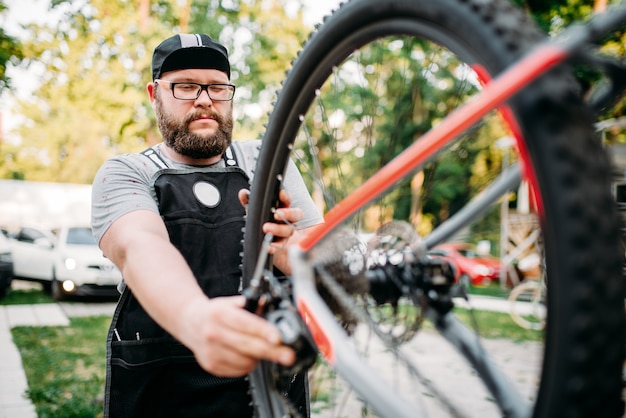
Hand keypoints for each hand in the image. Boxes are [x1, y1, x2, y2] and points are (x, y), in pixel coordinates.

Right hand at [179, 295, 295, 376]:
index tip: (279, 338)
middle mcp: (213, 333)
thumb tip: (269, 304)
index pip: (245, 324)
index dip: (264, 332)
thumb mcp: (231, 302)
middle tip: (288, 355)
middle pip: (248, 346)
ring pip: (245, 361)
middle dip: (272, 351)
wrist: (191, 323)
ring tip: (261, 348)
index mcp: (220, 314)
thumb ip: (251, 304)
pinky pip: (239, 370)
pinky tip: (248, 355)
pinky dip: (249, 364)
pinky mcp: (212, 365)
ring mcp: (211, 351)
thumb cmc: (214, 312)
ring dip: (259, 357)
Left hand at [238, 189, 303, 272]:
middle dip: (287, 213)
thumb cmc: (263, 222)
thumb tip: (243, 193)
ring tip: (266, 228)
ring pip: (289, 230)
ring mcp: (286, 233)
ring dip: (278, 229)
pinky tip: (267, 246)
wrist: (264, 242)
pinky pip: (280, 246)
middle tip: (276, 213)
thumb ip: (249, 202)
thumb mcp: (254, 211)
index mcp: (282, 208)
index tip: (280, 194)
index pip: (288, 200)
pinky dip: (274, 247)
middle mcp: (287, 220)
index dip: (286, 197)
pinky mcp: (282, 245)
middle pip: (296, 214)